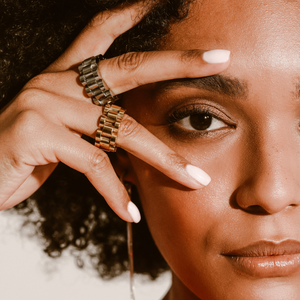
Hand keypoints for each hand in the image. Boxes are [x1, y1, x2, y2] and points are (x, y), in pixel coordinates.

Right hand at [0, 3, 229, 221]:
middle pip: (129, 68)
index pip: (100, 34)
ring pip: (122, 129)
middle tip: (219, 59)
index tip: (161, 2)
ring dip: (162, 159)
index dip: (129, 15)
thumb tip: (138, 152)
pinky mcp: (36, 133)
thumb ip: (99, 135)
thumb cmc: (25, 157)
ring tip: (193, 181)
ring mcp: (45, 104)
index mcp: (65, 79)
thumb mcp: (67, 138)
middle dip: (177, 63)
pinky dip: (116, 191)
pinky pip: (93, 164)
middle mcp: (57, 82)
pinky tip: (130, 212)